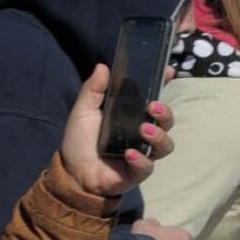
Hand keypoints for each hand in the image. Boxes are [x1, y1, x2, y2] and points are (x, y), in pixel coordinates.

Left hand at [62, 64, 174, 195]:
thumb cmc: (80, 141)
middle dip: (166, 113)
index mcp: (133, 117)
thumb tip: (102, 66)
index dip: (163, 85)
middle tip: (153, 107)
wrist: (71, 173)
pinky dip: (141, 160)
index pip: (154, 99)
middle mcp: (143, 134)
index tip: (169, 72)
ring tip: (143, 130)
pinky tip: (129, 154)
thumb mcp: (83, 112)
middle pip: (167, 122)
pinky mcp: (138, 173)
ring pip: (166, 144)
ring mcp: (144, 154)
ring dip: (159, 135)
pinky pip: (148, 166)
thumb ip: (93, 90)